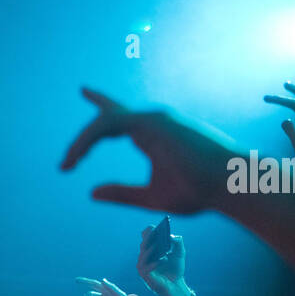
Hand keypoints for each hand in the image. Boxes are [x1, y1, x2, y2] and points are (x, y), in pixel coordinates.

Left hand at [60, 88, 241, 214]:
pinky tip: (75, 158)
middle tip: (65, 162)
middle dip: (84, 131)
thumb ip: (121, 193)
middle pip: (110, 114)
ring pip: (104, 121)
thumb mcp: (151, 196)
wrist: (228, 187)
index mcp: (152, 135)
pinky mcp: (153, 121)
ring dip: (82, 144)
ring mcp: (153, 118)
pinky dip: (88, 139)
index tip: (83, 98)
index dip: (100, 106)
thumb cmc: (199, 192)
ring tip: (67, 165)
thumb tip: (91, 192)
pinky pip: (108, 123)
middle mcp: (152, 122)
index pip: (119, 117)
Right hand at [136, 226, 190, 295]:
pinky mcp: (144, 275)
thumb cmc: (175, 269)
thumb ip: (178, 242)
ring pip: (143, 254)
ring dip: (151, 249)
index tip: (156, 227)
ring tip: (157, 245)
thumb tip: (172, 236)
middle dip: (150, 238)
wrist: (175, 285)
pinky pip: (146, 268)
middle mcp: (145, 255)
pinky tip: (162, 260)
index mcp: (151, 248)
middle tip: (155, 232)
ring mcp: (143, 265)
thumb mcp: (180, 253)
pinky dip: (154, 263)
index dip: (150, 230)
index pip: (146, 235)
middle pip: (144, 243)